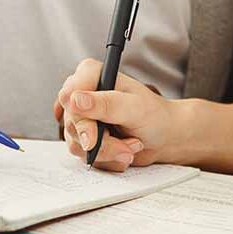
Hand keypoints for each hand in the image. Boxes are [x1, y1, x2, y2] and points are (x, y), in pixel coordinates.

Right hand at [56, 58, 178, 171]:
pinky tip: (124, 150)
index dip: (79, 117)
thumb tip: (75, 100)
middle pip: (72, 123)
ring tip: (132, 145)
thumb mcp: (134, 107)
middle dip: (102, 141)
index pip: (69, 94)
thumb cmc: (153, 115)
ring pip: (77, 143)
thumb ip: (105, 103)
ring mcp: (81, 117)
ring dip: (107, 151)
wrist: (162, 137)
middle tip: (127, 145)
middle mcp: (82, 94)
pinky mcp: (83, 137)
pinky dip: (107, 158)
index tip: (93, 138)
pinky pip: (84, 155)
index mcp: (92, 75)